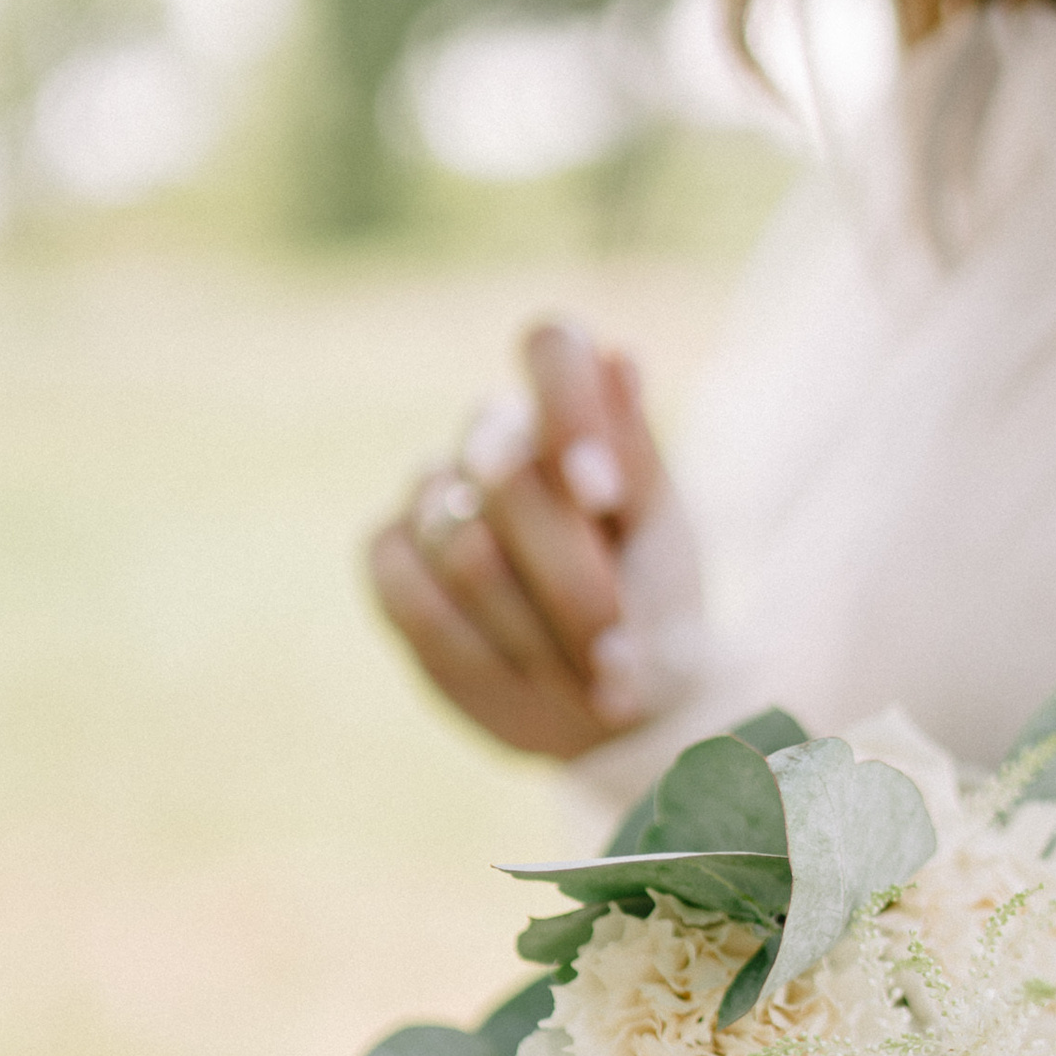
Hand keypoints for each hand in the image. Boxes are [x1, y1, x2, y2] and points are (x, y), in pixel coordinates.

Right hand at [365, 321, 702, 761]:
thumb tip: (618, 355)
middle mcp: (494, 440)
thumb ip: (630, 454)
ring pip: (462, 545)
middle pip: (504, 472)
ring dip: (537, 632)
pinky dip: (473, 648)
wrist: (619, 706)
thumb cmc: (656, 609)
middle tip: (621, 651)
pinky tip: (520, 680)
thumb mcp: (664, 537)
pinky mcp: (391, 555)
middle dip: (571, 579)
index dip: (568, 413)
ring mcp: (432, 497)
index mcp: (570, 417)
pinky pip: (405, 585)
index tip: (603, 497)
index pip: (551, 348)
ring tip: (593, 687)